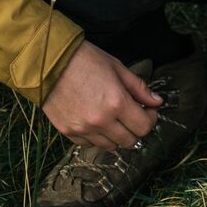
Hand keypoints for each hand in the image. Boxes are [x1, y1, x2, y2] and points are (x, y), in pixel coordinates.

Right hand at [41, 41, 161, 148]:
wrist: (49, 62)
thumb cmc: (85, 60)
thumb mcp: (117, 67)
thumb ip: (139, 87)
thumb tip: (157, 102)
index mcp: (116, 103)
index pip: (144, 126)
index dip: (151, 119)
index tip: (149, 110)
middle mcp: (101, 121)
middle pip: (129, 141)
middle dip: (136, 129)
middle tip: (133, 115)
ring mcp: (83, 129)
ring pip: (110, 146)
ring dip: (117, 135)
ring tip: (114, 118)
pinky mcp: (68, 132)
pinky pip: (90, 144)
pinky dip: (97, 136)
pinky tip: (97, 121)